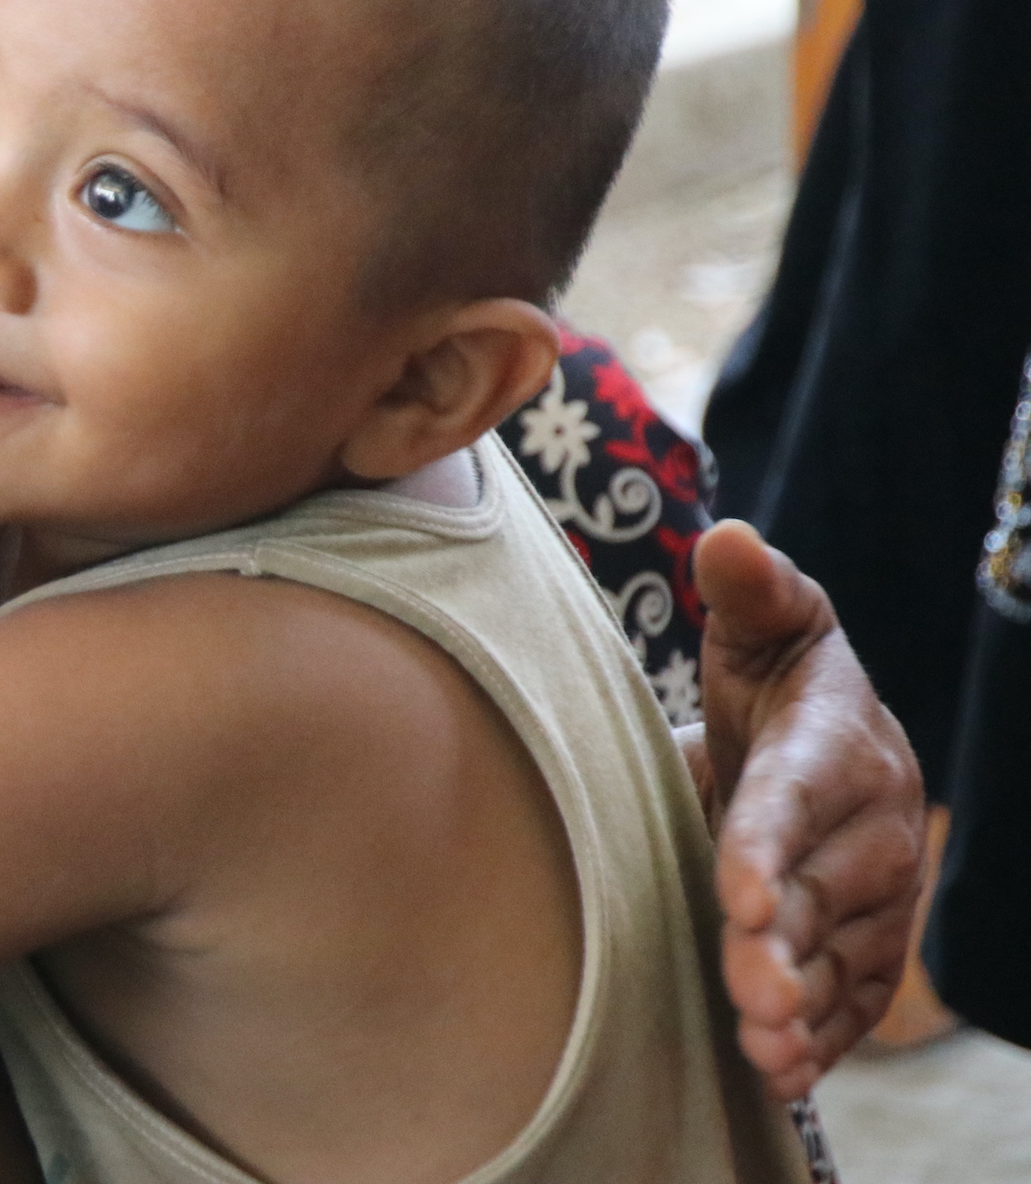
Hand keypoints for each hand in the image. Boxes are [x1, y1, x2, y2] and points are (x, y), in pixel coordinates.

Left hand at [693, 520, 925, 1097]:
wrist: (817, 738)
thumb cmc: (774, 673)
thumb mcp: (763, 623)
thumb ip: (750, 590)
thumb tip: (730, 539)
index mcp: (839, 744)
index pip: (799, 795)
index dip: (769, 842)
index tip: (737, 891)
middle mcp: (875, 824)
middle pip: (823, 893)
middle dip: (783, 944)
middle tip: (747, 990)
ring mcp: (882, 891)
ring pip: (841, 957)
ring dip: (802, 1005)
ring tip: (758, 1044)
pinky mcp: (874, 943)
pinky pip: (857, 997)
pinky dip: (822, 1038)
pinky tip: (780, 1072)